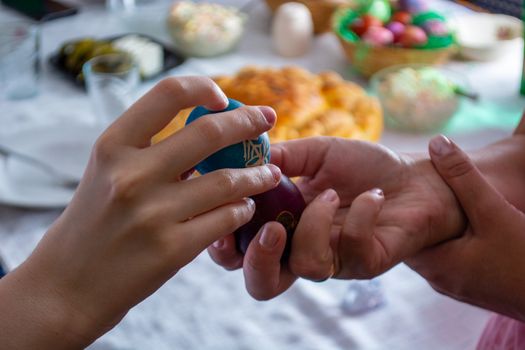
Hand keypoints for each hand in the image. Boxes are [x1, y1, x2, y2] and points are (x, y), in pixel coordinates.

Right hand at [0, 77, 280, 348]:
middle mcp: (131, 175)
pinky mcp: (172, 249)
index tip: (224, 97)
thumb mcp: (106, 174)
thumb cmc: (92, 223)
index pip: (167, 93)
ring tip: (270, 174)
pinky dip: (243, 210)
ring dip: (258, 175)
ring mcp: (152, 214)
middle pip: (209, 133)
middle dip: (248, 122)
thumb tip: (208, 130)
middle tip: (268, 119)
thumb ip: (148, 150)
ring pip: (228, 181)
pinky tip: (245, 208)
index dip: (203, 87)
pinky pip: (227, 219)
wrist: (66, 286)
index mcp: (112, 146)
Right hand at [208, 137, 464, 299]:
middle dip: (256, 261)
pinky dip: (359, 215)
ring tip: (329, 193)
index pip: (242, 251)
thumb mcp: (318, 153)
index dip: (225, 246)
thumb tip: (245, 154)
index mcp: (284, 224)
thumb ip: (283, 157)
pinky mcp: (367, 262)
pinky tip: (372, 195)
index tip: (222, 218)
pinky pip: (351, 250)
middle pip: (263, 284)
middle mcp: (304, 248)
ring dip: (313, 224)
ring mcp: (336, 260)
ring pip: (307, 267)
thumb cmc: (365, 166)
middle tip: (269, 229)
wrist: (415, 177)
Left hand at [406, 135, 524, 320]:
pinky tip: (457, 219)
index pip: (399, 234)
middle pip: (415, 239)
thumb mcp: (493, 210)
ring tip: (429, 197)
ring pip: (434, 246)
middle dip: (414, 214)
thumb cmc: (524, 258)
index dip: (395, 208)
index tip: (392, 184)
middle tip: (408, 185)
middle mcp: (439, 278)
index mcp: (435, 264)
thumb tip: (436, 142)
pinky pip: (450, 255)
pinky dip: (449, 236)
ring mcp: (456, 284)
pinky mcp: (472, 285)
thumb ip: (463, 176)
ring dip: (433, 225)